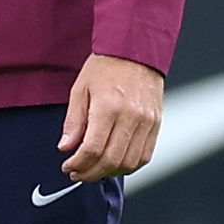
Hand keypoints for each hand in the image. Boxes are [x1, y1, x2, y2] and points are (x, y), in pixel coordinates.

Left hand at [57, 53, 162, 183]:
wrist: (135, 49)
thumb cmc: (106, 67)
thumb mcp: (80, 89)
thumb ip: (73, 121)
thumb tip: (66, 147)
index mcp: (108, 107)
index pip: (92, 149)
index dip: (78, 164)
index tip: (68, 166)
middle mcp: (130, 116)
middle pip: (111, 160)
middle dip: (90, 173)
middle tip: (78, 173)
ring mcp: (147, 122)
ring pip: (129, 163)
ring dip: (109, 173)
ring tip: (94, 170)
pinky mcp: (156, 124)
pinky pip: (144, 156)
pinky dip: (128, 166)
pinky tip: (114, 163)